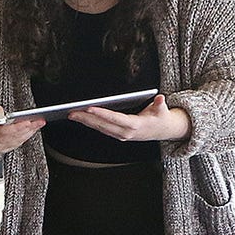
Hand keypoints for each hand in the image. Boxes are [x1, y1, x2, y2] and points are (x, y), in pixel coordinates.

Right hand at [0, 104, 44, 154]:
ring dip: (30, 131)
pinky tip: (34, 128)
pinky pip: (19, 142)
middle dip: (27, 128)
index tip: (27, 122)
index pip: (3, 132)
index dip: (16, 128)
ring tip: (39, 122)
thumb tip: (3, 116)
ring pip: (18, 140)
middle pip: (13, 137)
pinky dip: (28, 134)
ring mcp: (0, 147)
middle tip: (39, 120)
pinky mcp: (7, 148)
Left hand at [70, 94, 188, 142]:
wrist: (163, 131)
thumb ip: (160, 104)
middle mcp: (125, 132)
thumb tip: (160, 98)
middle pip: (103, 125)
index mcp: (135, 126)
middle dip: (86, 119)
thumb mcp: (163, 111)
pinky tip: (82, 118)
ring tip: (72, 114)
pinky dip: (91, 124)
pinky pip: (102, 129)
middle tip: (72, 112)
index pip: (115, 118)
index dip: (102, 114)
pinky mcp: (118, 135)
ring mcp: (121, 135)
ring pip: (100, 128)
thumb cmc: (161, 118)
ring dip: (85, 122)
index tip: (90, 108)